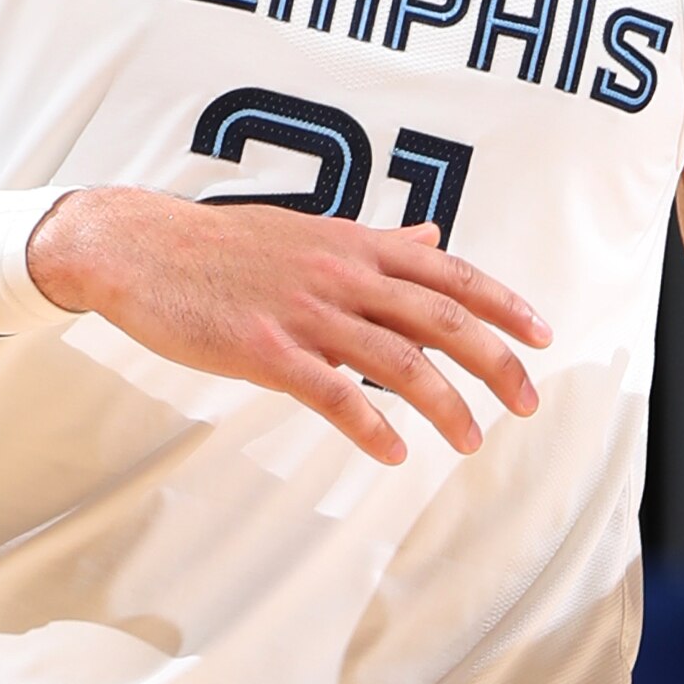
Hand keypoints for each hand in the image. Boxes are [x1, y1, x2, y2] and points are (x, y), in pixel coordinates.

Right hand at [26, 190, 546, 472]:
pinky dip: (370, 425)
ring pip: (397, 359)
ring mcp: (305, 311)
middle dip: (495, 361)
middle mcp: (341, 273)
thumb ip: (378, 242)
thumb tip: (432, 239)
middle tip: (527, 402)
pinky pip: (332, 392)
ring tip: (471, 441)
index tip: (543, 337)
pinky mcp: (264, 348)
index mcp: (356, 245)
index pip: (450, 274)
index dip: (503, 304)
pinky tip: (395, 452)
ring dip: (445, 404)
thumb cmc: (223, 246)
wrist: (139, 249)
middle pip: (441, 318)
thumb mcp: (312, 231)